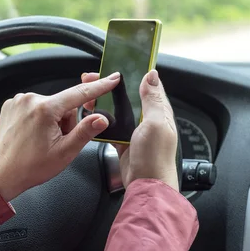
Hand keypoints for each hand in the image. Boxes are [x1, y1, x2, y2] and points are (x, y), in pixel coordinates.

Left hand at [0, 72, 120, 200]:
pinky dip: (41, 118)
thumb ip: (85, 132)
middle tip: (58, 140)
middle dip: (67, 121)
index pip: (79, 94)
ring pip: (51, 105)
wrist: (1, 174)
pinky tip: (34, 134)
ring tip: (44, 140)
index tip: (113, 78)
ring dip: (54, 120)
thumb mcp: (65, 152)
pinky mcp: (12, 105)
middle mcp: (30, 99)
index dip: (99, 86)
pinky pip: (37, 106)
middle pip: (64, 103)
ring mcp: (18, 101)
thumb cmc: (31, 167)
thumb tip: (101, 119)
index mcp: (45, 109)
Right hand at [82, 70, 178, 190]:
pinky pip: (111, 126)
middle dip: (112, 86)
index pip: (148, 85)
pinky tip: (92, 116)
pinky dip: (101, 121)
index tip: (116, 65)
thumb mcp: (156, 123)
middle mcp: (148, 119)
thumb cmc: (155, 157)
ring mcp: (135, 131)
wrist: (146, 184)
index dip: (133, 73)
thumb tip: (151, 75)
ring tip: (89, 96)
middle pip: (129, 96)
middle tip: (94, 79)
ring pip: (117, 110)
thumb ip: (152, 99)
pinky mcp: (124, 141)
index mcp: (160, 111)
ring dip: (104, 102)